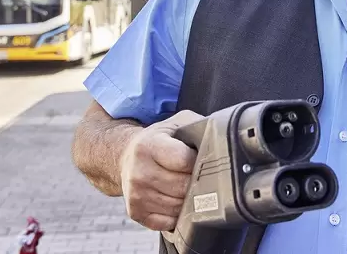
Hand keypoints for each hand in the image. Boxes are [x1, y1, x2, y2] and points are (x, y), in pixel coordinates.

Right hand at [119, 109, 203, 230]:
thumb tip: (220, 138)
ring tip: (185, 185)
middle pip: (183, 187)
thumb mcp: (176, 124)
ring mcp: (136, 194)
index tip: (200, 159)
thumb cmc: (158, 140)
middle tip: (196, 173)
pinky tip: (175, 199)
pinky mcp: (136, 212)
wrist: (126, 156)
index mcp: (149, 146)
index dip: (199, 161)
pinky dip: (177, 214)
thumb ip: (197, 127)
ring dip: (189, 199)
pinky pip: (168, 222)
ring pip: (178, 207)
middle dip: (196, 182)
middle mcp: (139, 172)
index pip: (185, 161)